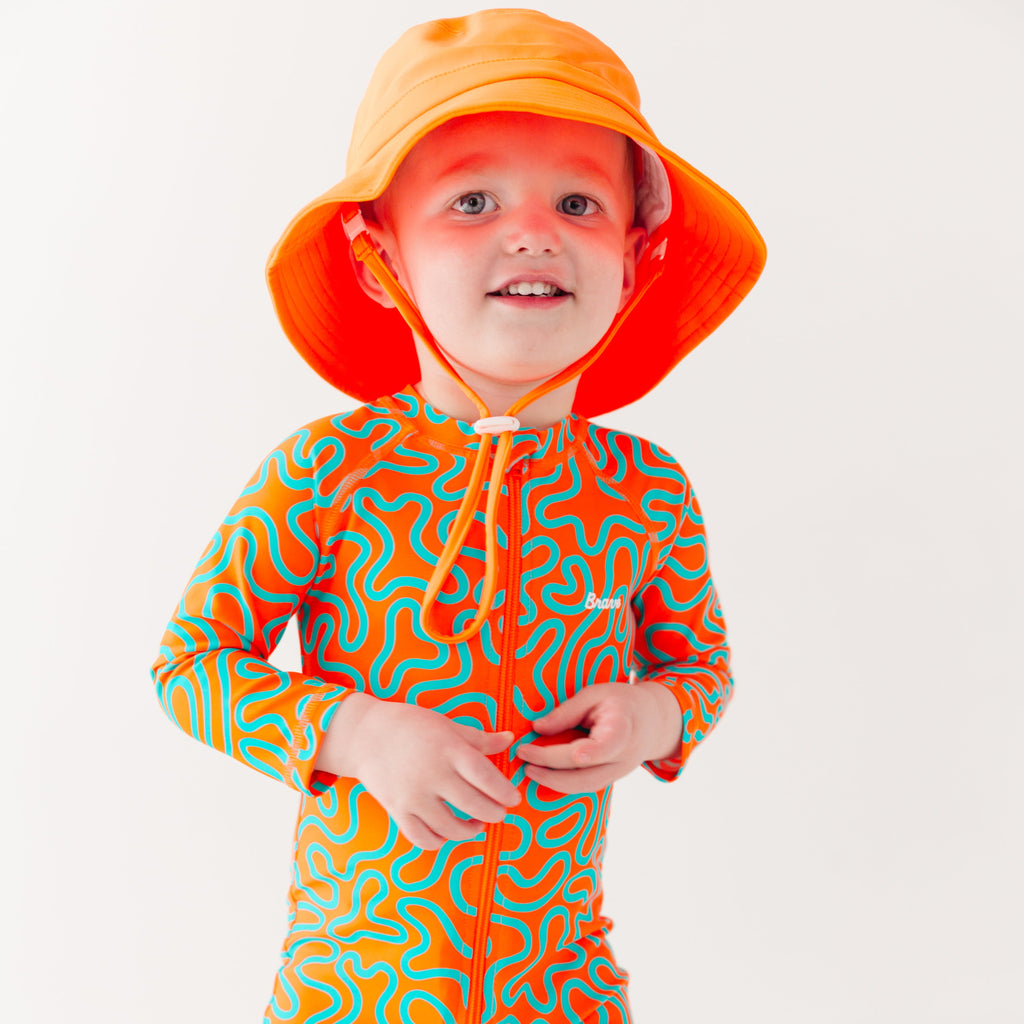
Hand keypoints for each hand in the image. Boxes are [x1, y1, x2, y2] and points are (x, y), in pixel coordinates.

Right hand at [324, 695, 522, 850]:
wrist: (365, 734)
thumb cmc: (412, 725)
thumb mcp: (448, 726)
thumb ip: (480, 739)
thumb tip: (510, 740)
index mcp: (449, 750)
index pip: (486, 777)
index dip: (504, 792)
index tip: (514, 799)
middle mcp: (433, 774)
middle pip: (473, 805)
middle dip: (494, 813)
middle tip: (500, 812)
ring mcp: (413, 795)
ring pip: (450, 828)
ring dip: (470, 831)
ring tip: (478, 825)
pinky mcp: (397, 810)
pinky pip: (422, 837)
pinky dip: (438, 841)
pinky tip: (448, 834)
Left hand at [516, 681, 681, 793]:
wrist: (652, 721)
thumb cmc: (621, 702)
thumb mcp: (595, 694)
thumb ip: (567, 711)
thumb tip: (537, 728)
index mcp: (622, 731)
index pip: (601, 748)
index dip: (578, 755)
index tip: (553, 753)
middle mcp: (623, 759)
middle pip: (584, 773)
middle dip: (550, 770)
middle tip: (523, 757)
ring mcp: (618, 774)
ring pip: (583, 786)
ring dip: (552, 781)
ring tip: (528, 769)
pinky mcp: (610, 780)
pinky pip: (584, 786)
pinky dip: (562, 783)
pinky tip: (542, 774)